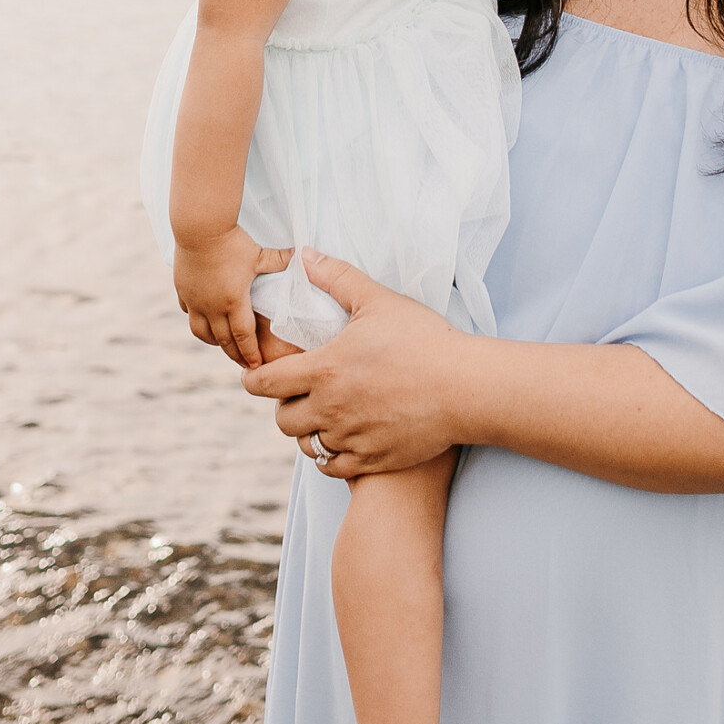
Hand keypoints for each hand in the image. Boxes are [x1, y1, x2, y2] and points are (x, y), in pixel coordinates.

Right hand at [174, 228, 290, 368]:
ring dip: (213, 341)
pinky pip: (188, 312)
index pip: (243, 337)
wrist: (199, 228)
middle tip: (244, 364)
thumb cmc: (233, 241)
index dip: (250, 354)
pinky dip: (198, 320)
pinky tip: (204, 319)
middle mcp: (212, 306)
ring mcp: (194, 300)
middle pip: (223, 340)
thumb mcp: (260, 254)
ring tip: (223, 344)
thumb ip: (281, 260)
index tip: (256, 367)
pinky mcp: (182, 290)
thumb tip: (302, 255)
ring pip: (201, 332)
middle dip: (234, 354)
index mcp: (233, 302)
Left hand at [239, 252, 469, 475]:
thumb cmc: (426, 341)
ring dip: (308, 432)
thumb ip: (337, 278)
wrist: (467, 388)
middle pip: (282, 420)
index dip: (256, 379)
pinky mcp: (372, 459)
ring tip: (323, 417)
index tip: (260, 376)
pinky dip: (330, 456)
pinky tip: (342, 439)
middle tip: (300, 394)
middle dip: (285, 406)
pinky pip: (331, 467)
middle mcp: (330, 408)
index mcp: (324, 370)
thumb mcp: (380, 302)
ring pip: (307, 445)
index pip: (264, 383)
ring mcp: (350, 437)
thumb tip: (305, 256)